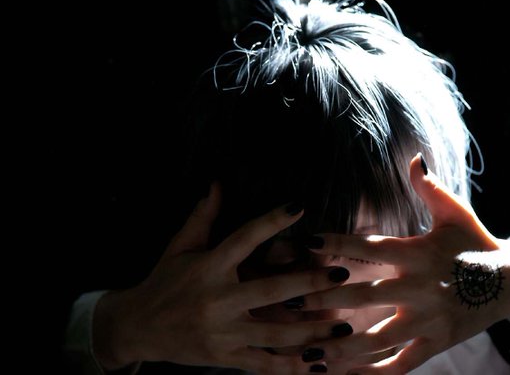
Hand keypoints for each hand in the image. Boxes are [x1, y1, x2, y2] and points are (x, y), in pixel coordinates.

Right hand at [93, 182, 351, 373]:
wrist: (136, 328)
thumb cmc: (163, 282)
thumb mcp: (179, 247)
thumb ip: (202, 217)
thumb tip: (217, 182)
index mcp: (209, 267)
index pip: (243, 238)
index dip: (271, 222)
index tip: (299, 207)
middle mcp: (218, 299)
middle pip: (271, 290)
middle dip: (309, 283)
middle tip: (341, 274)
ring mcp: (222, 332)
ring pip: (275, 333)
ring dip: (312, 330)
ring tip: (344, 326)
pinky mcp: (224, 356)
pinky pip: (263, 363)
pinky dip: (292, 367)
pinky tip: (319, 364)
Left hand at [299, 154, 509, 373]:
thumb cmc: (475, 241)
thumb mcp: (455, 212)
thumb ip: (429, 187)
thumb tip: (413, 158)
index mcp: (417, 253)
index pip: (369, 247)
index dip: (335, 244)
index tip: (304, 243)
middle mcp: (420, 287)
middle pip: (362, 295)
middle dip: (323, 299)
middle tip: (288, 303)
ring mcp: (428, 320)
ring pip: (376, 339)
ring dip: (339, 348)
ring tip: (307, 354)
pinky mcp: (437, 344)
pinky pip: (402, 364)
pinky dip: (374, 374)